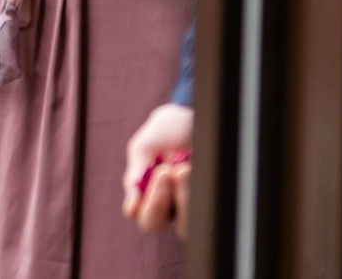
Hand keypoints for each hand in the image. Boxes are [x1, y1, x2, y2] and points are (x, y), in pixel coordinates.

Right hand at [122, 101, 193, 233]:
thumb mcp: (144, 148)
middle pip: (155, 224)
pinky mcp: (210, 202)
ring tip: (183, 168)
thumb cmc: (164, 132)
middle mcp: (166, 205)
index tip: (150, 179)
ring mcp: (187, 205)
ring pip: (183, 225)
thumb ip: (135, 175)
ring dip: (182, 198)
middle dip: (158, 201)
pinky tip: (196, 169)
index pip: (139, 216)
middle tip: (164, 171)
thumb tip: (131, 208)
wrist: (192, 117)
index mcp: (144, 194)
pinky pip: (206, 212)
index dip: (144, 205)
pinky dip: (199, 191)